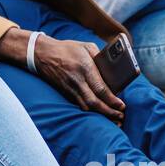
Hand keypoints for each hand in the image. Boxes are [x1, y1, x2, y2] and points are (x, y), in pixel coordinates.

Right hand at [0, 29, 123, 120]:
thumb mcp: (86, 46)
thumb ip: (100, 56)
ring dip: (100, 115)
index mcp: (85, 68)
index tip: (122, 106)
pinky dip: (90, 111)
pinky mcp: (65, 92)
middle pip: (94, 103)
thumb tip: (113, 67)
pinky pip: (79, 105)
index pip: (101, 89)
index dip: (112, 100)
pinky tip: (99, 113)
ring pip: (86, 107)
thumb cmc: (67, 49)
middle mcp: (77, 81)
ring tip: (113, 119)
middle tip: (120, 117)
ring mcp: (70, 88)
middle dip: (109, 112)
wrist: (43, 54)